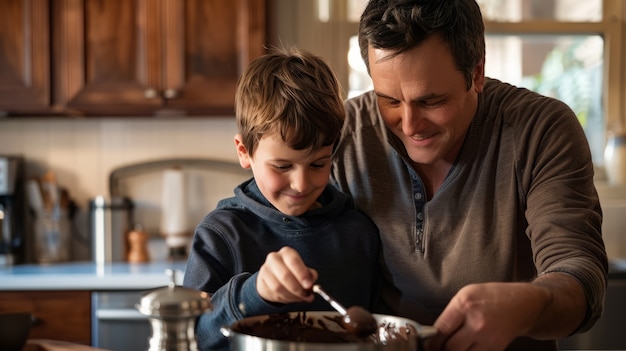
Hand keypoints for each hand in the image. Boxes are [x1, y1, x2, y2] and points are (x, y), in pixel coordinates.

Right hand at [256, 246, 317, 303]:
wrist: (271, 278)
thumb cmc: (290, 272)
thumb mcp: (302, 270)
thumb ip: (309, 274)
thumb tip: (312, 280)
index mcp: (287, 252)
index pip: (293, 261)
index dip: (302, 274)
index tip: (309, 285)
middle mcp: (274, 258)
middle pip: (285, 275)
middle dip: (298, 288)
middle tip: (307, 295)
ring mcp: (266, 270)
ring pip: (279, 287)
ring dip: (292, 295)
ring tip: (301, 297)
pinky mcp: (261, 282)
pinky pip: (274, 294)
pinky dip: (286, 299)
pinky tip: (291, 297)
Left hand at [424, 282, 550, 350]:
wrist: (524, 305)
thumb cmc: (493, 296)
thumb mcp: (467, 294)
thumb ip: (451, 313)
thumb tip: (435, 333)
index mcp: (465, 304)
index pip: (441, 329)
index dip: (430, 342)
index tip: (427, 345)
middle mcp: (477, 322)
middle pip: (450, 347)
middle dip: (441, 349)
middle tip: (438, 348)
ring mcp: (488, 337)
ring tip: (453, 346)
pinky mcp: (496, 348)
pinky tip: (467, 346)